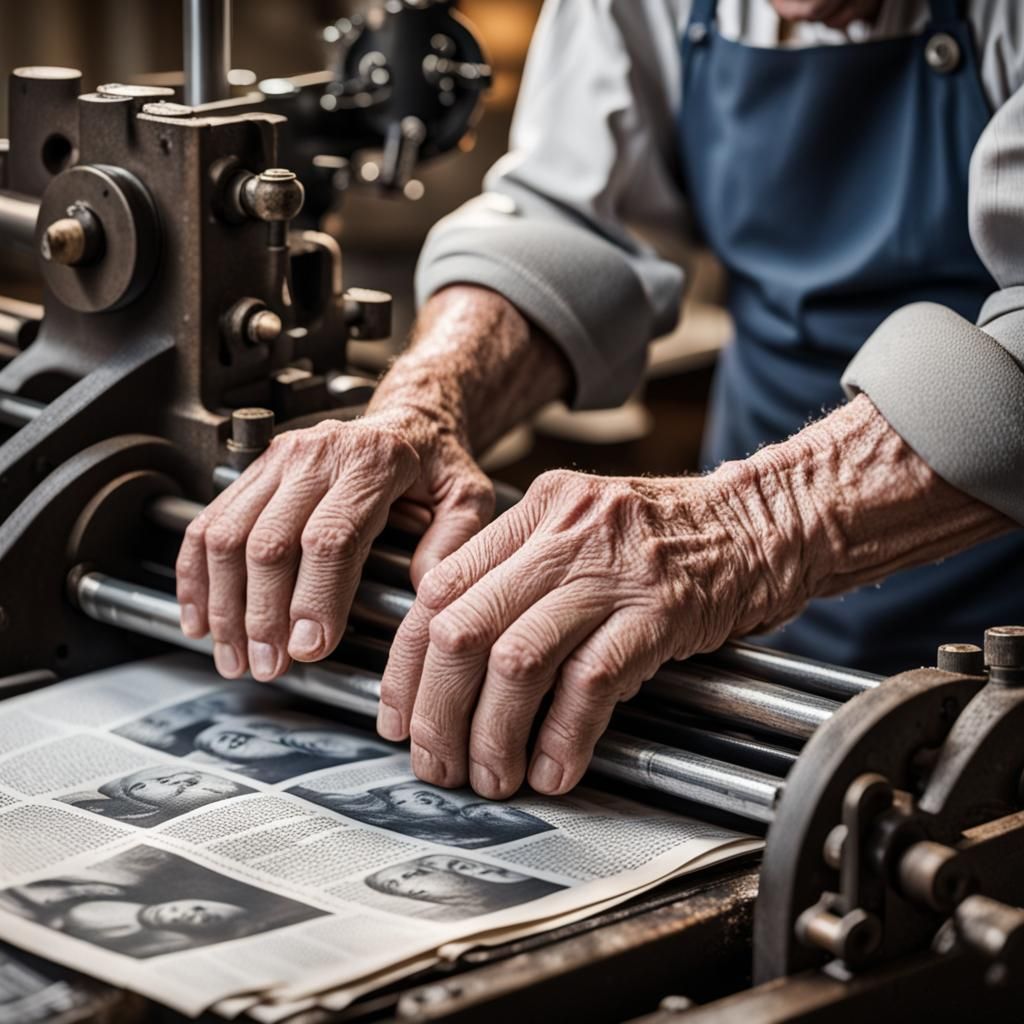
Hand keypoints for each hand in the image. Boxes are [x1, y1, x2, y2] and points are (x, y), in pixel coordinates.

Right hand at [175, 414, 492, 681]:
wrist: (408, 417)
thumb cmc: (437, 462)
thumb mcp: (468, 495)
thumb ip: (454, 542)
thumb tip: (424, 591)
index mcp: (373, 462)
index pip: (330, 537)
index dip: (314, 598)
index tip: (309, 648)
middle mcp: (318, 456)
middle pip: (270, 541)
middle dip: (262, 614)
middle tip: (268, 666)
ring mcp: (279, 459)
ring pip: (229, 534)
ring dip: (224, 604)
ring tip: (233, 656)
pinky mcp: (255, 469)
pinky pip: (209, 521)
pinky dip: (196, 575)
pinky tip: (200, 619)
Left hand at [378, 467, 793, 799]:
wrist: (760, 524)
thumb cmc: (666, 539)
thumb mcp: (582, 530)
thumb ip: (521, 574)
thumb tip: (456, 658)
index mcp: (536, 510)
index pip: (439, 588)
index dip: (407, 663)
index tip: (399, 713)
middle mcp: (565, 532)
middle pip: (464, 627)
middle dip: (438, 710)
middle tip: (436, 761)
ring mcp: (612, 571)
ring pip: (516, 660)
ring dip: (492, 734)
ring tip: (492, 775)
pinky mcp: (659, 611)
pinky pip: (590, 682)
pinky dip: (563, 736)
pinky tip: (555, 768)